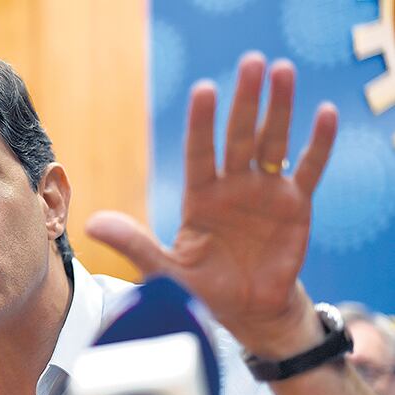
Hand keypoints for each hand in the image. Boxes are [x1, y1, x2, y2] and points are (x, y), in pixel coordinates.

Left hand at [86, 52, 334, 357]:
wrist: (246, 311)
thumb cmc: (203, 289)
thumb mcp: (165, 270)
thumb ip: (134, 244)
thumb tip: (91, 224)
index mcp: (200, 195)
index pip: (199, 151)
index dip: (201, 123)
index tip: (203, 90)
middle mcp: (232, 186)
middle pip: (239, 136)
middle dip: (244, 101)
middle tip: (251, 62)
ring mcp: (265, 192)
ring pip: (273, 142)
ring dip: (279, 108)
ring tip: (284, 70)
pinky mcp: (295, 206)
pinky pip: (309, 169)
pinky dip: (318, 143)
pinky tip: (325, 113)